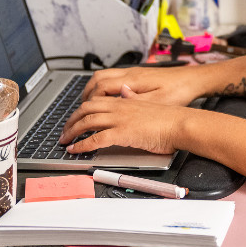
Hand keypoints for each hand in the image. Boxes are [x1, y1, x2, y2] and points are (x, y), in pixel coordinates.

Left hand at [60, 85, 189, 154]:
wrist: (181, 123)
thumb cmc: (170, 118)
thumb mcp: (148, 105)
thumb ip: (133, 102)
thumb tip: (124, 96)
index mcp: (125, 100)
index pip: (95, 101)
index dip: (81, 110)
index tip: (75, 119)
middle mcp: (119, 107)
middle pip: (86, 109)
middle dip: (71, 120)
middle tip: (64, 131)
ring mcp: (120, 119)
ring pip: (87, 122)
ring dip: (72, 132)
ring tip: (64, 141)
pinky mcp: (123, 133)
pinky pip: (96, 139)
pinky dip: (82, 145)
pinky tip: (75, 150)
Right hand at [81, 66, 202, 105]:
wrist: (192, 80)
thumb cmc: (179, 91)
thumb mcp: (159, 100)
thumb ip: (137, 100)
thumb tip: (119, 97)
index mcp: (133, 80)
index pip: (100, 88)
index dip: (89, 103)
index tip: (84, 118)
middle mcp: (129, 74)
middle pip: (96, 81)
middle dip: (84, 98)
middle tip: (78, 117)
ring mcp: (132, 74)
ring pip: (102, 79)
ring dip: (91, 93)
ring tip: (86, 109)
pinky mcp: (136, 77)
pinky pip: (111, 80)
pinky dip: (101, 90)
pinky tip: (104, 101)